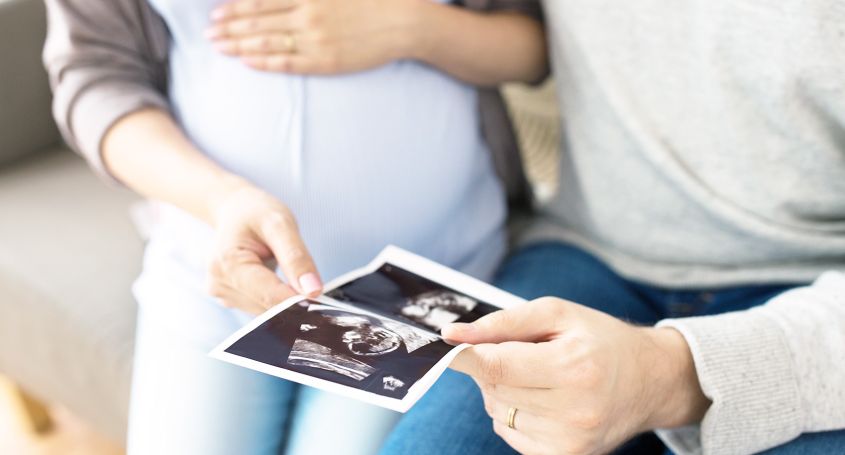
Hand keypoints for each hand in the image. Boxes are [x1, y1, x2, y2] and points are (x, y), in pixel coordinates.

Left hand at [205, 0, 419, 73]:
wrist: (403, 22)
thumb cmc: (371, 0)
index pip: (260, 0)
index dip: (234, 7)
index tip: (215, 13)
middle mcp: (308, 15)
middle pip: (257, 22)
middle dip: (228, 28)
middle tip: (207, 33)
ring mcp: (316, 40)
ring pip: (267, 42)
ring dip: (239, 45)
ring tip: (219, 48)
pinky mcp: (326, 61)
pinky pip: (288, 63)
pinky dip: (264, 62)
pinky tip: (247, 61)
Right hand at [207, 185, 322, 313]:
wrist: (235, 210)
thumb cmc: (256, 212)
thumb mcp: (281, 224)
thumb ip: (297, 257)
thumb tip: (313, 290)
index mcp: (228, 263)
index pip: (269, 296)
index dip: (299, 302)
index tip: (322, 302)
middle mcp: (220, 283)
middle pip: (268, 307)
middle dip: (295, 302)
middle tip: (314, 285)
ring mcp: (223, 294)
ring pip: (267, 312)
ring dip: (286, 302)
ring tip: (294, 276)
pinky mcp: (230, 300)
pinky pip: (262, 308)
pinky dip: (278, 300)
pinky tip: (282, 282)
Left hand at [445, 298, 710, 454]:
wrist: (651, 381)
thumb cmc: (599, 339)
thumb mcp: (557, 314)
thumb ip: (503, 323)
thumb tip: (453, 335)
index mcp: (573, 367)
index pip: (497, 367)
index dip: (465, 356)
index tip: (448, 344)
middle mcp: (574, 411)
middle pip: (494, 389)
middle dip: (492, 366)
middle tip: (520, 352)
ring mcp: (570, 442)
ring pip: (498, 412)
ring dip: (503, 391)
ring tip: (539, 376)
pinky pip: (510, 433)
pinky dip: (515, 414)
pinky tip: (544, 401)